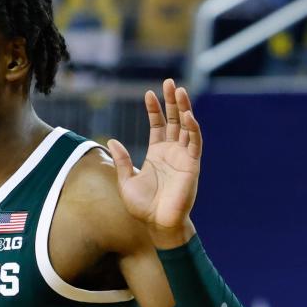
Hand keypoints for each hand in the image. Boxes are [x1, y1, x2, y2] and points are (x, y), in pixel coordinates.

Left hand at [107, 79, 200, 247]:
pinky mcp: (192, 166)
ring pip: (186, 127)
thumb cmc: (142, 207)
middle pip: (174, 120)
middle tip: (170, 82)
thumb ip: (122, 160)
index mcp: (156, 154)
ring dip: (184, 108)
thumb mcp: (126, 180)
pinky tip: (188, 115)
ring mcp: (183, 157)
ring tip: (180, 90)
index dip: (154, 109)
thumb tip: (111, 141)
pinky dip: (193, 129)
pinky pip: (194, 143)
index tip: (149, 93)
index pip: (158, 125)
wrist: (157, 224)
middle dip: (172, 101)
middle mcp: (172, 152)